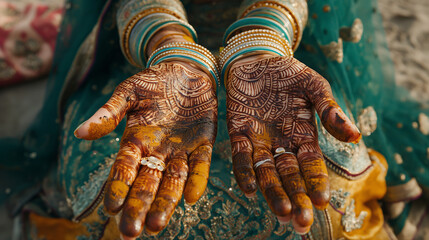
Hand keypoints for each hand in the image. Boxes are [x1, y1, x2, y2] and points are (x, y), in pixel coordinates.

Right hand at [74, 62, 216, 237]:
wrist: (185, 70)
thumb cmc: (154, 81)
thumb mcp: (129, 92)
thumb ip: (110, 112)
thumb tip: (80, 133)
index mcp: (136, 140)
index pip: (124, 168)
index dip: (118, 187)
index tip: (110, 208)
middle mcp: (157, 151)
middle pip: (146, 183)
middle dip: (139, 206)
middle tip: (130, 232)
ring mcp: (180, 150)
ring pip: (172, 181)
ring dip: (165, 203)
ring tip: (156, 225)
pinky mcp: (203, 144)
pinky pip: (200, 166)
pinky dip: (197, 180)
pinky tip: (192, 197)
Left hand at [226, 55, 359, 233]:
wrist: (256, 59)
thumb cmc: (288, 72)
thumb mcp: (314, 86)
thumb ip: (330, 110)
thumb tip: (355, 136)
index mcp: (304, 135)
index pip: (312, 165)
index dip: (317, 182)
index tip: (321, 201)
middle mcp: (282, 144)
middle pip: (290, 176)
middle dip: (296, 198)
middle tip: (301, 221)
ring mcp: (260, 141)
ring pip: (267, 172)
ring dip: (273, 192)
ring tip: (281, 212)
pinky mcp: (239, 133)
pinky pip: (241, 157)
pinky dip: (245, 172)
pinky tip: (250, 188)